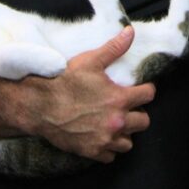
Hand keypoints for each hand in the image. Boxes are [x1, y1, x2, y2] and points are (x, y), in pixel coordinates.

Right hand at [22, 27, 154, 162]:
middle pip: (144, 122)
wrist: (39, 105)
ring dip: (125, 133)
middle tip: (127, 107)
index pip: (149, 95)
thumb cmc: (65, 82)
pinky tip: (101, 136)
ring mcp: (105, 139)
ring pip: (129, 143)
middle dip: (138, 113)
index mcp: (120, 99)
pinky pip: (111, 156)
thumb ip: (114, 48)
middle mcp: (117, 121)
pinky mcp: (92, 152)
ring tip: (115, 123)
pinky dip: (108, 148)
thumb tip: (131, 32)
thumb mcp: (90, 61)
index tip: (140, 89)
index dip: (146, 90)